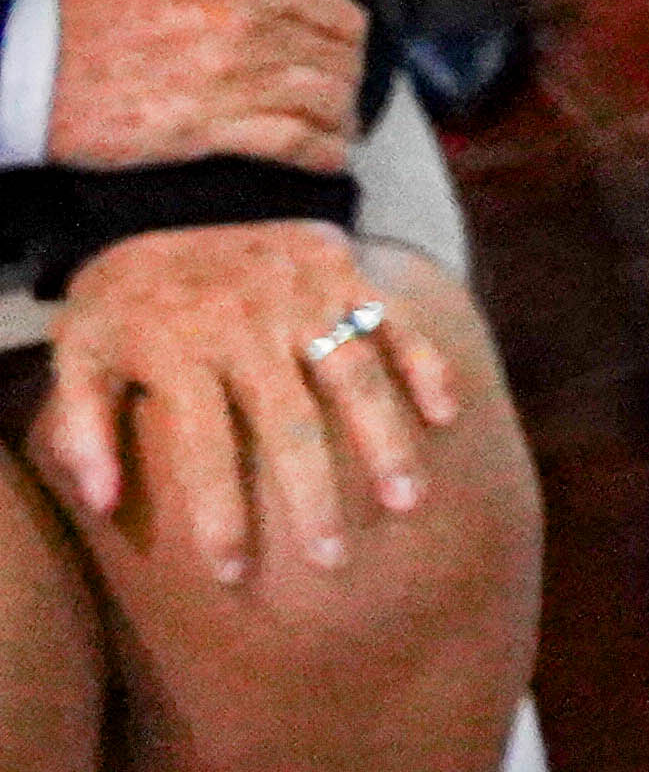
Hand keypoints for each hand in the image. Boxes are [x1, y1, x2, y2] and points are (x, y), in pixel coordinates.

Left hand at [30, 223, 466, 581]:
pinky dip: (426, 365)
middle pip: (290, 423)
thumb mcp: (77, 354)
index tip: (233, 576)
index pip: (204, 448)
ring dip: (385, 441)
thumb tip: (104, 503)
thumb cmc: (123, 299)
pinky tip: (448, 415)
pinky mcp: (345, 273)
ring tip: (408, 501)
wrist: (171, 195)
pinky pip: (395, 321)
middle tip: (333, 560)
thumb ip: (84, 427)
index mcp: (183, 352)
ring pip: (356, 376)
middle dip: (315, 497)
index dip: (219, 515)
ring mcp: (305, 297)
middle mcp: (250, 327)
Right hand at [45, 0, 361, 174]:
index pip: (339, 13)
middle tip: (347, 93)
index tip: (348, 52)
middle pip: (338, 59)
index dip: (352, 37)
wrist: (33, 58)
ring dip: (343, 119)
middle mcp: (251, 31)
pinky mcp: (206, 130)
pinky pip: (291, 143)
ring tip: (341, 129)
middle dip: (351, 79)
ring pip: (323, 100)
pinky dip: (322, 153)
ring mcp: (232, 82)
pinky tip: (329, 158)